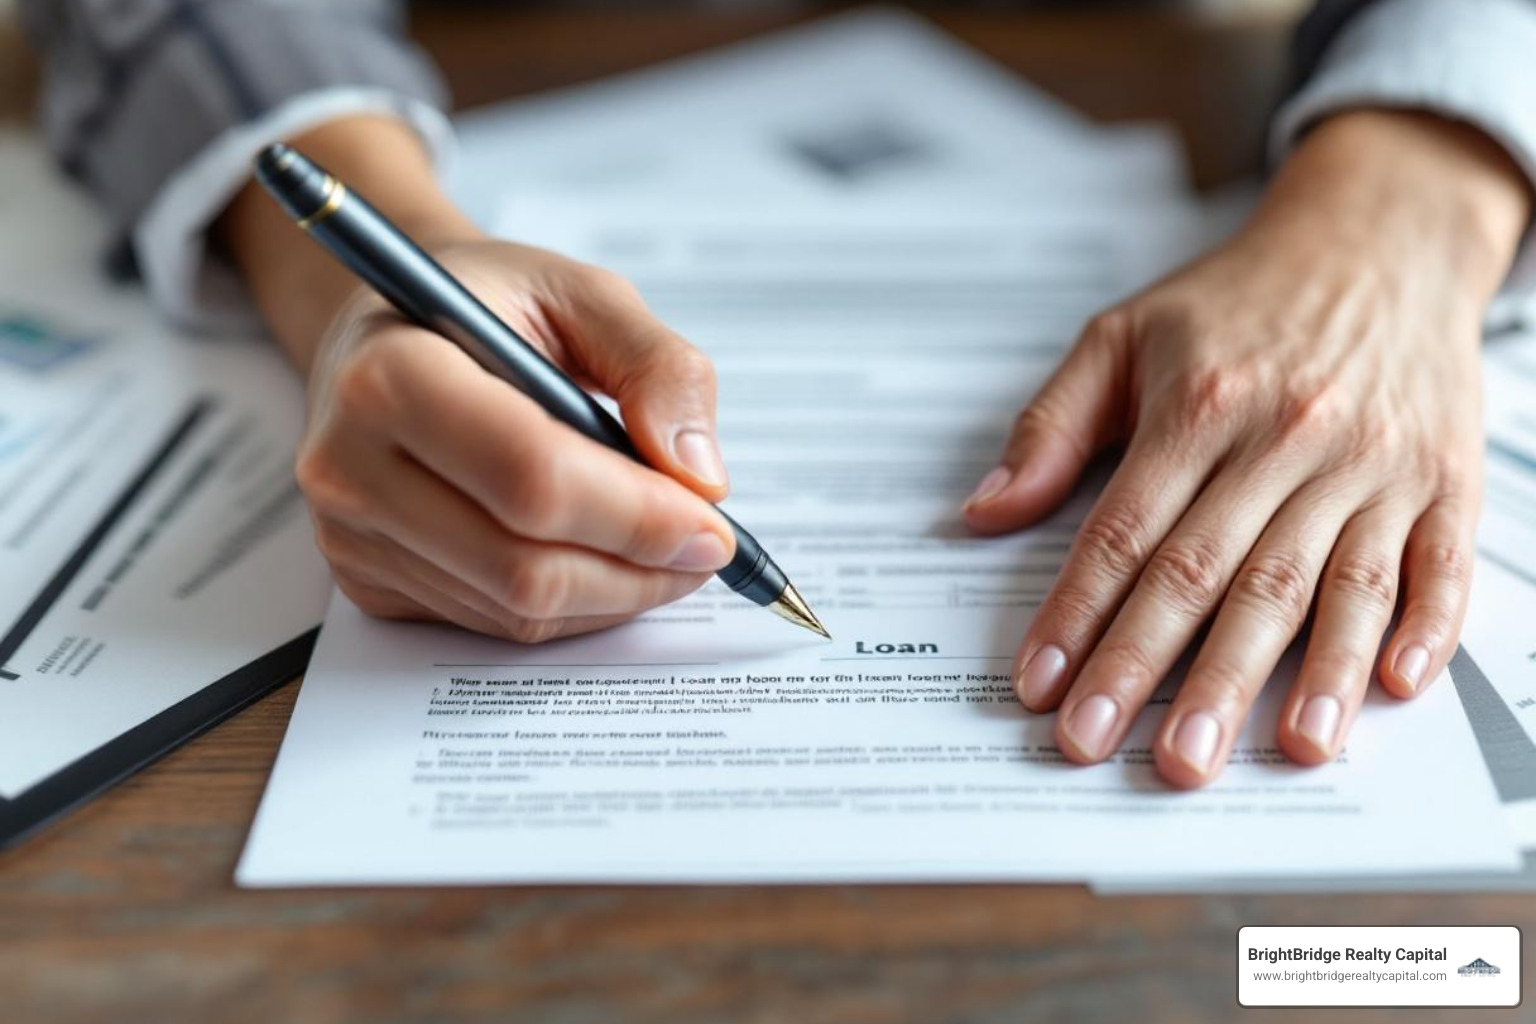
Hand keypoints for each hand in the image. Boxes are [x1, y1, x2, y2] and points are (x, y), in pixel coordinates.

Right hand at [220, 117, 734, 641]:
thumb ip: (656, 367)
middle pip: (523, 563)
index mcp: (391, 372)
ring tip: (668, 551)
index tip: (712, 522)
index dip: (635, 514)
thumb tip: (700, 476)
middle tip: (707, 548)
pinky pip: (494, 622)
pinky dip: (573, 605)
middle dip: (638, 568)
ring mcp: (350, 534)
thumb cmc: (488, 304)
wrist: (388, 330)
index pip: (530, 474)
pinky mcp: (366, 581)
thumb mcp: (582, 293)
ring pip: (515, 609)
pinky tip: (604, 559)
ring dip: (616, 595)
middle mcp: (350, 464)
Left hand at [963, 111, 1530, 786]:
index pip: (1127, 533)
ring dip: (1295, 676)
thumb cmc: (1241, 299)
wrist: (1379, 239)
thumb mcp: (1122, 336)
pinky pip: (1439, 566)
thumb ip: (1051, 427)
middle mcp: (1289, 440)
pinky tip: (1389, 690)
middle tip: (1115, 746)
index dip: (1078, 615)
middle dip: (1159, 670)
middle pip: (1215, 574)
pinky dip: (1422, 628)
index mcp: (1203, 405)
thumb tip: (985, 513)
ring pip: (1328, 584)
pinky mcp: (1444, 481)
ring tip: (1260, 753)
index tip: (1042, 686)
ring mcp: (1374, 466)